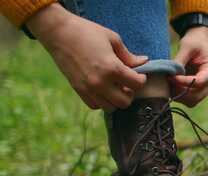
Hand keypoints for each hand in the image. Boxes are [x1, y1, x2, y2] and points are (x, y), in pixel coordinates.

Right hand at [27, 4, 147, 111]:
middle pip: (125, 102)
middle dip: (130, 93)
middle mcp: (100, 82)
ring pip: (110, 108)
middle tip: (128, 83)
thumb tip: (144, 61)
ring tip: (116, 87)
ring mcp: (88, 88)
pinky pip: (95, 106)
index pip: (137, 85)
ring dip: (116, 99)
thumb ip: (129, 56)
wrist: (58, 32)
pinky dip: (103, 101)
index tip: (139, 74)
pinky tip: (104, 89)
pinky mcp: (78, 90)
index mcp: (112, 68)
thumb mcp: (113, 39)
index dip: (141, 80)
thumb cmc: (87, 32)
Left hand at [171, 27, 207, 107]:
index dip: (184, 82)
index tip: (171, 77)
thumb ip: (180, 60)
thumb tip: (171, 74)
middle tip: (168, 80)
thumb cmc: (194, 42)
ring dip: (178, 95)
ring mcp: (204, 88)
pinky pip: (188, 100)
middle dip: (181, 91)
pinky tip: (171, 85)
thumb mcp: (187, 46)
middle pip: (197, 95)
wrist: (198, 43)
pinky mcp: (196, 91)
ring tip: (169, 83)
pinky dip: (178, 96)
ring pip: (192, 101)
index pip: (199, 82)